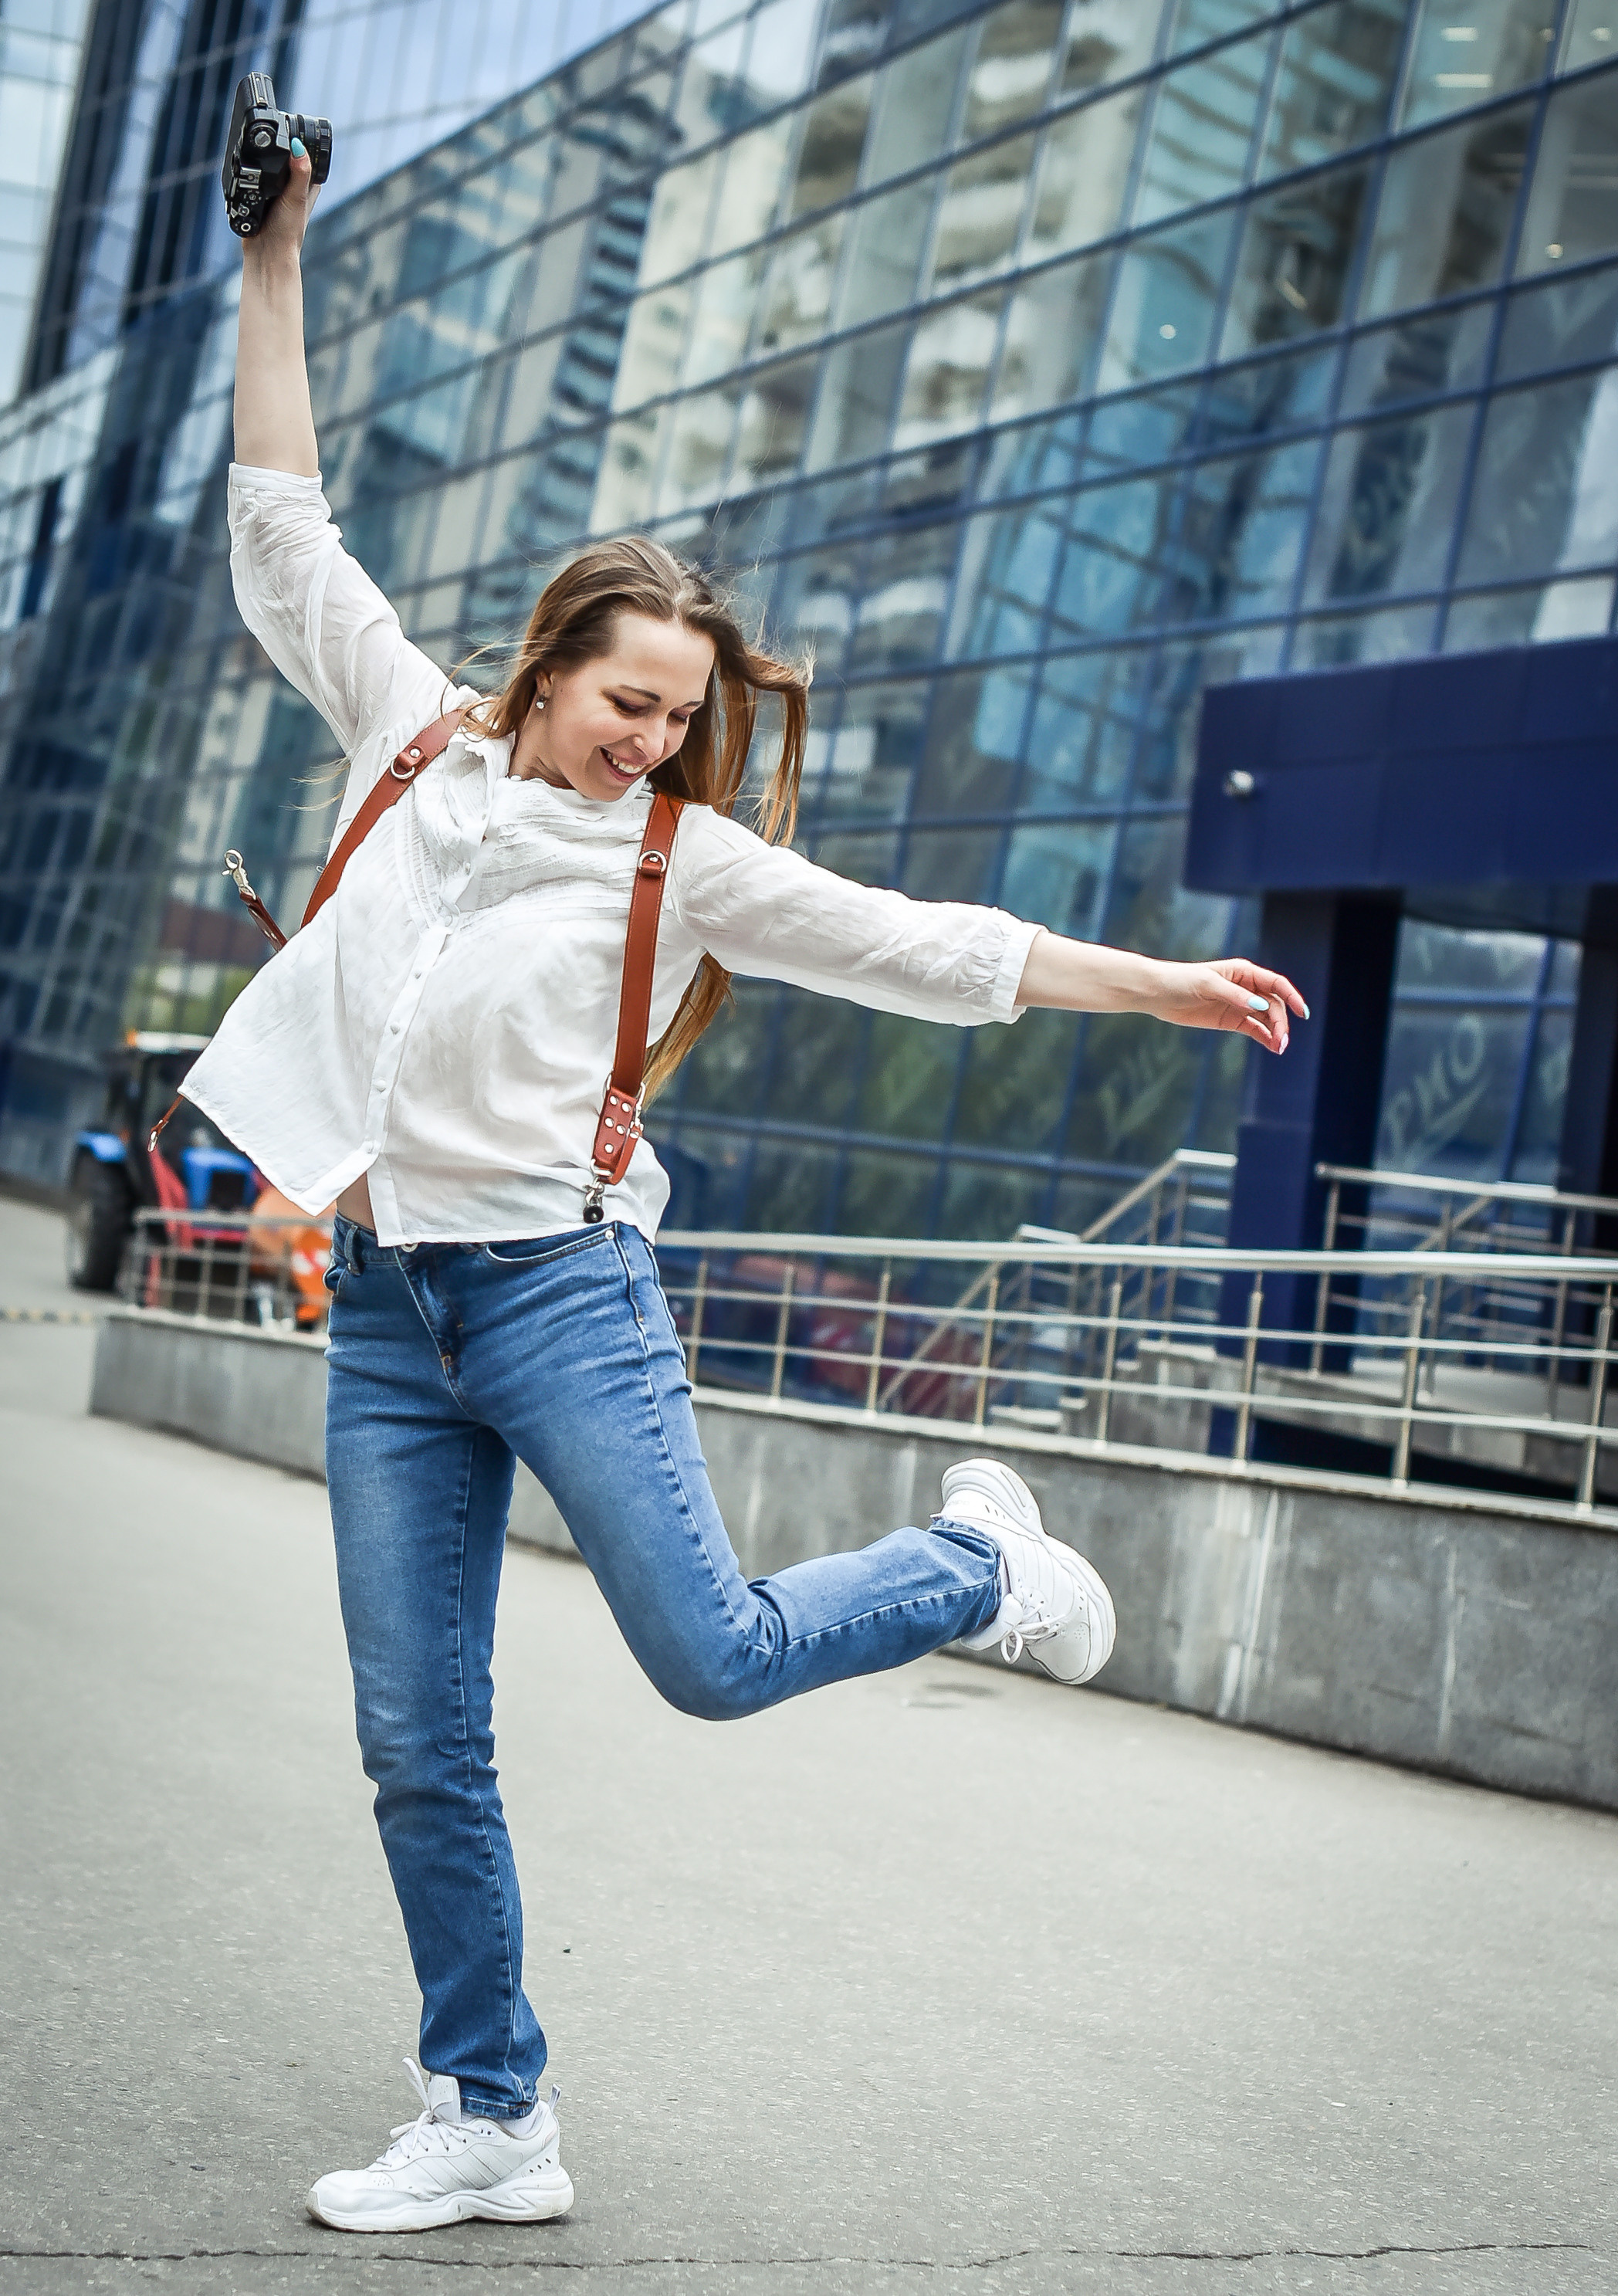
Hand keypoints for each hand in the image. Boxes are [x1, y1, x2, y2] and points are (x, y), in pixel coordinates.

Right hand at [242, 143, 319, 266]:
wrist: (266, 252)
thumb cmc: (287, 231)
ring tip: (255, 150)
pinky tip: (245, 169)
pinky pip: (254, 176)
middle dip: (277, 147)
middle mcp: (293, 186)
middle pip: (285, 157)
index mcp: (308, 184)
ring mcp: (276, 190)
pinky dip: (249, 171)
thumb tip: (299, 147)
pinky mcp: (261, 195)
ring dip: (260, 159)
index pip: (307, 154)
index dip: (299, 141)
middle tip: (267, 136)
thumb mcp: (296, 198)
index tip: (288, 126)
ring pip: (269, 165)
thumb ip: (299, 173)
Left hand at [1142, 957, 1308, 1053]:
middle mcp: (1246, 988)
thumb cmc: (1181, 981)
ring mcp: (1239, 1005)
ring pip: (1266, 1018)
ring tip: (1279, 1047)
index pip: (1276, 984)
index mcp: (1244, 972)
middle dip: (1281, 1022)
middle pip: (1274, 1005)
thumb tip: (1261, 1006)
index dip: (1291, 997)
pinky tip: (1272, 1047)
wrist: (1157, 994)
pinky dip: (1264, 1037)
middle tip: (1281, 1040)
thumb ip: (1235, 996)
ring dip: (1275, 1032)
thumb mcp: (1208, 985)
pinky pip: (1254, 1029)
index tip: (1302, 1012)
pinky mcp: (1231, 1020)